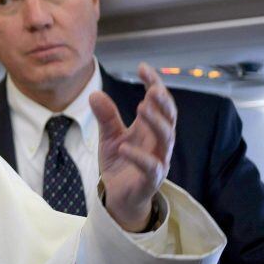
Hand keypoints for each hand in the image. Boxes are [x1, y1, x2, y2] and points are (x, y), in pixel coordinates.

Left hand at [90, 62, 175, 230]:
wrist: (119, 196)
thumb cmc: (120, 163)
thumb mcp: (109, 137)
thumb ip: (106, 117)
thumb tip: (94, 94)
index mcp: (150, 129)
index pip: (158, 102)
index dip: (154, 84)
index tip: (142, 68)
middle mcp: (159, 142)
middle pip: (169, 118)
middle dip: (163, 102)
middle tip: (152, 89)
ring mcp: (158, 160)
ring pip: (166, 139)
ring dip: (156, 123)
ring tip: (142, 108)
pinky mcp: (151, 180)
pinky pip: (150, 166)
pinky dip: (139, 156)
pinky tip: (125, 147)